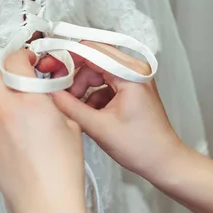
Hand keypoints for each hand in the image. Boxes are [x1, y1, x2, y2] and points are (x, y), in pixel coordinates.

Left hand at [0, 50, 86, 212]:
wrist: (47, 203)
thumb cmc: (64, 169)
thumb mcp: (70, 124)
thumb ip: (54, 100)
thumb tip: (46, 88)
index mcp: (29, 102)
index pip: (14, 61)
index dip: (23, 56)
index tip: (31, 60)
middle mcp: (4, 111)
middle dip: (8, 70)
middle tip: (24, 78)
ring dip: (2, 93)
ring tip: (22, 107)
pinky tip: (18, 133)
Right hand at [51, 42, 185, 183]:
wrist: (163, 162)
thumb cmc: (142, 147)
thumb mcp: (99, 127)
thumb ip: (70, 107)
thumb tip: (50, 93)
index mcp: (131, 73)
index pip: (92, 50)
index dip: (66, 57)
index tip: (49, 66)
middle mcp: (135, 70)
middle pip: (93, 59)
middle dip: (73, 75)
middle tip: (57, 89)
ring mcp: (134, 79)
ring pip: (96, 72)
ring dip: (82, 87)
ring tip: (75, 108)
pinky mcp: (131, 89)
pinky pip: (104, 83)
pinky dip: (92, 95)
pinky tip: (87, 113)